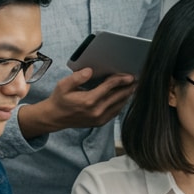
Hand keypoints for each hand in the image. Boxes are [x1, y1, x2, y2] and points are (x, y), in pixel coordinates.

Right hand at [19, 67, 136, 139]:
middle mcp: (96, 111)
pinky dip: (122, 103)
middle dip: (129, 86)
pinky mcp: (100, 122)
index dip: (121, 80)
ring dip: (127, 95)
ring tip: (134, 86)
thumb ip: (77, 77)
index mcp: (88, 100)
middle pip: (118, 96)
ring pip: (119, 104)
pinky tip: (125, 96)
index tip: (130, 75)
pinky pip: (116, 112)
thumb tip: (90, 71)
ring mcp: (100, 118)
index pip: (110, 87)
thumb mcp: (63, 85)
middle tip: (137, 79)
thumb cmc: (60, 99)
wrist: (55, 118)